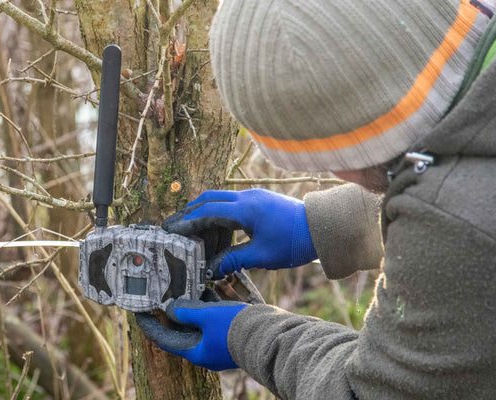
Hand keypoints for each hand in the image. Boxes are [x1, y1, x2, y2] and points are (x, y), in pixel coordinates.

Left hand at [136, 295, 246, 370]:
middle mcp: (206, 351)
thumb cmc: (235, 328)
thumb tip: (171, 308)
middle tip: (162, 298)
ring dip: (192, 308)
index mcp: (196, 351)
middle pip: (182, 331)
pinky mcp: (230, 334)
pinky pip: (212, 321)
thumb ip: (186, 311)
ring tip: (184, 290)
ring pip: (199, 324)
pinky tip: (208, 291)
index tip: (140, 314)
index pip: (166, 339)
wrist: (268, 334)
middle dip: (173, 314)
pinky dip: (207, 308)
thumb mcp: (206, 316)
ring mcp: (219, 343)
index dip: (151, 326)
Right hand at [162, 189, 317, 277]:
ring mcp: (254, 196)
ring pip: (221, 199)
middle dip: (190, 211)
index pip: (207, 211)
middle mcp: (247, 197)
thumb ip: (233, 260)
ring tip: (191, 229)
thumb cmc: (294, 242)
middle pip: (209, 198)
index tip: (172, 230)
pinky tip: (216, 229)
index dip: (187, 221)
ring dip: (204, 211)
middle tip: (174, 225)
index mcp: (245, 208)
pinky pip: (233, 203)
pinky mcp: (260, 200)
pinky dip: (219, 213)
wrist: (323, 228)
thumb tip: (210, 271)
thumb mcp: (262, 256)